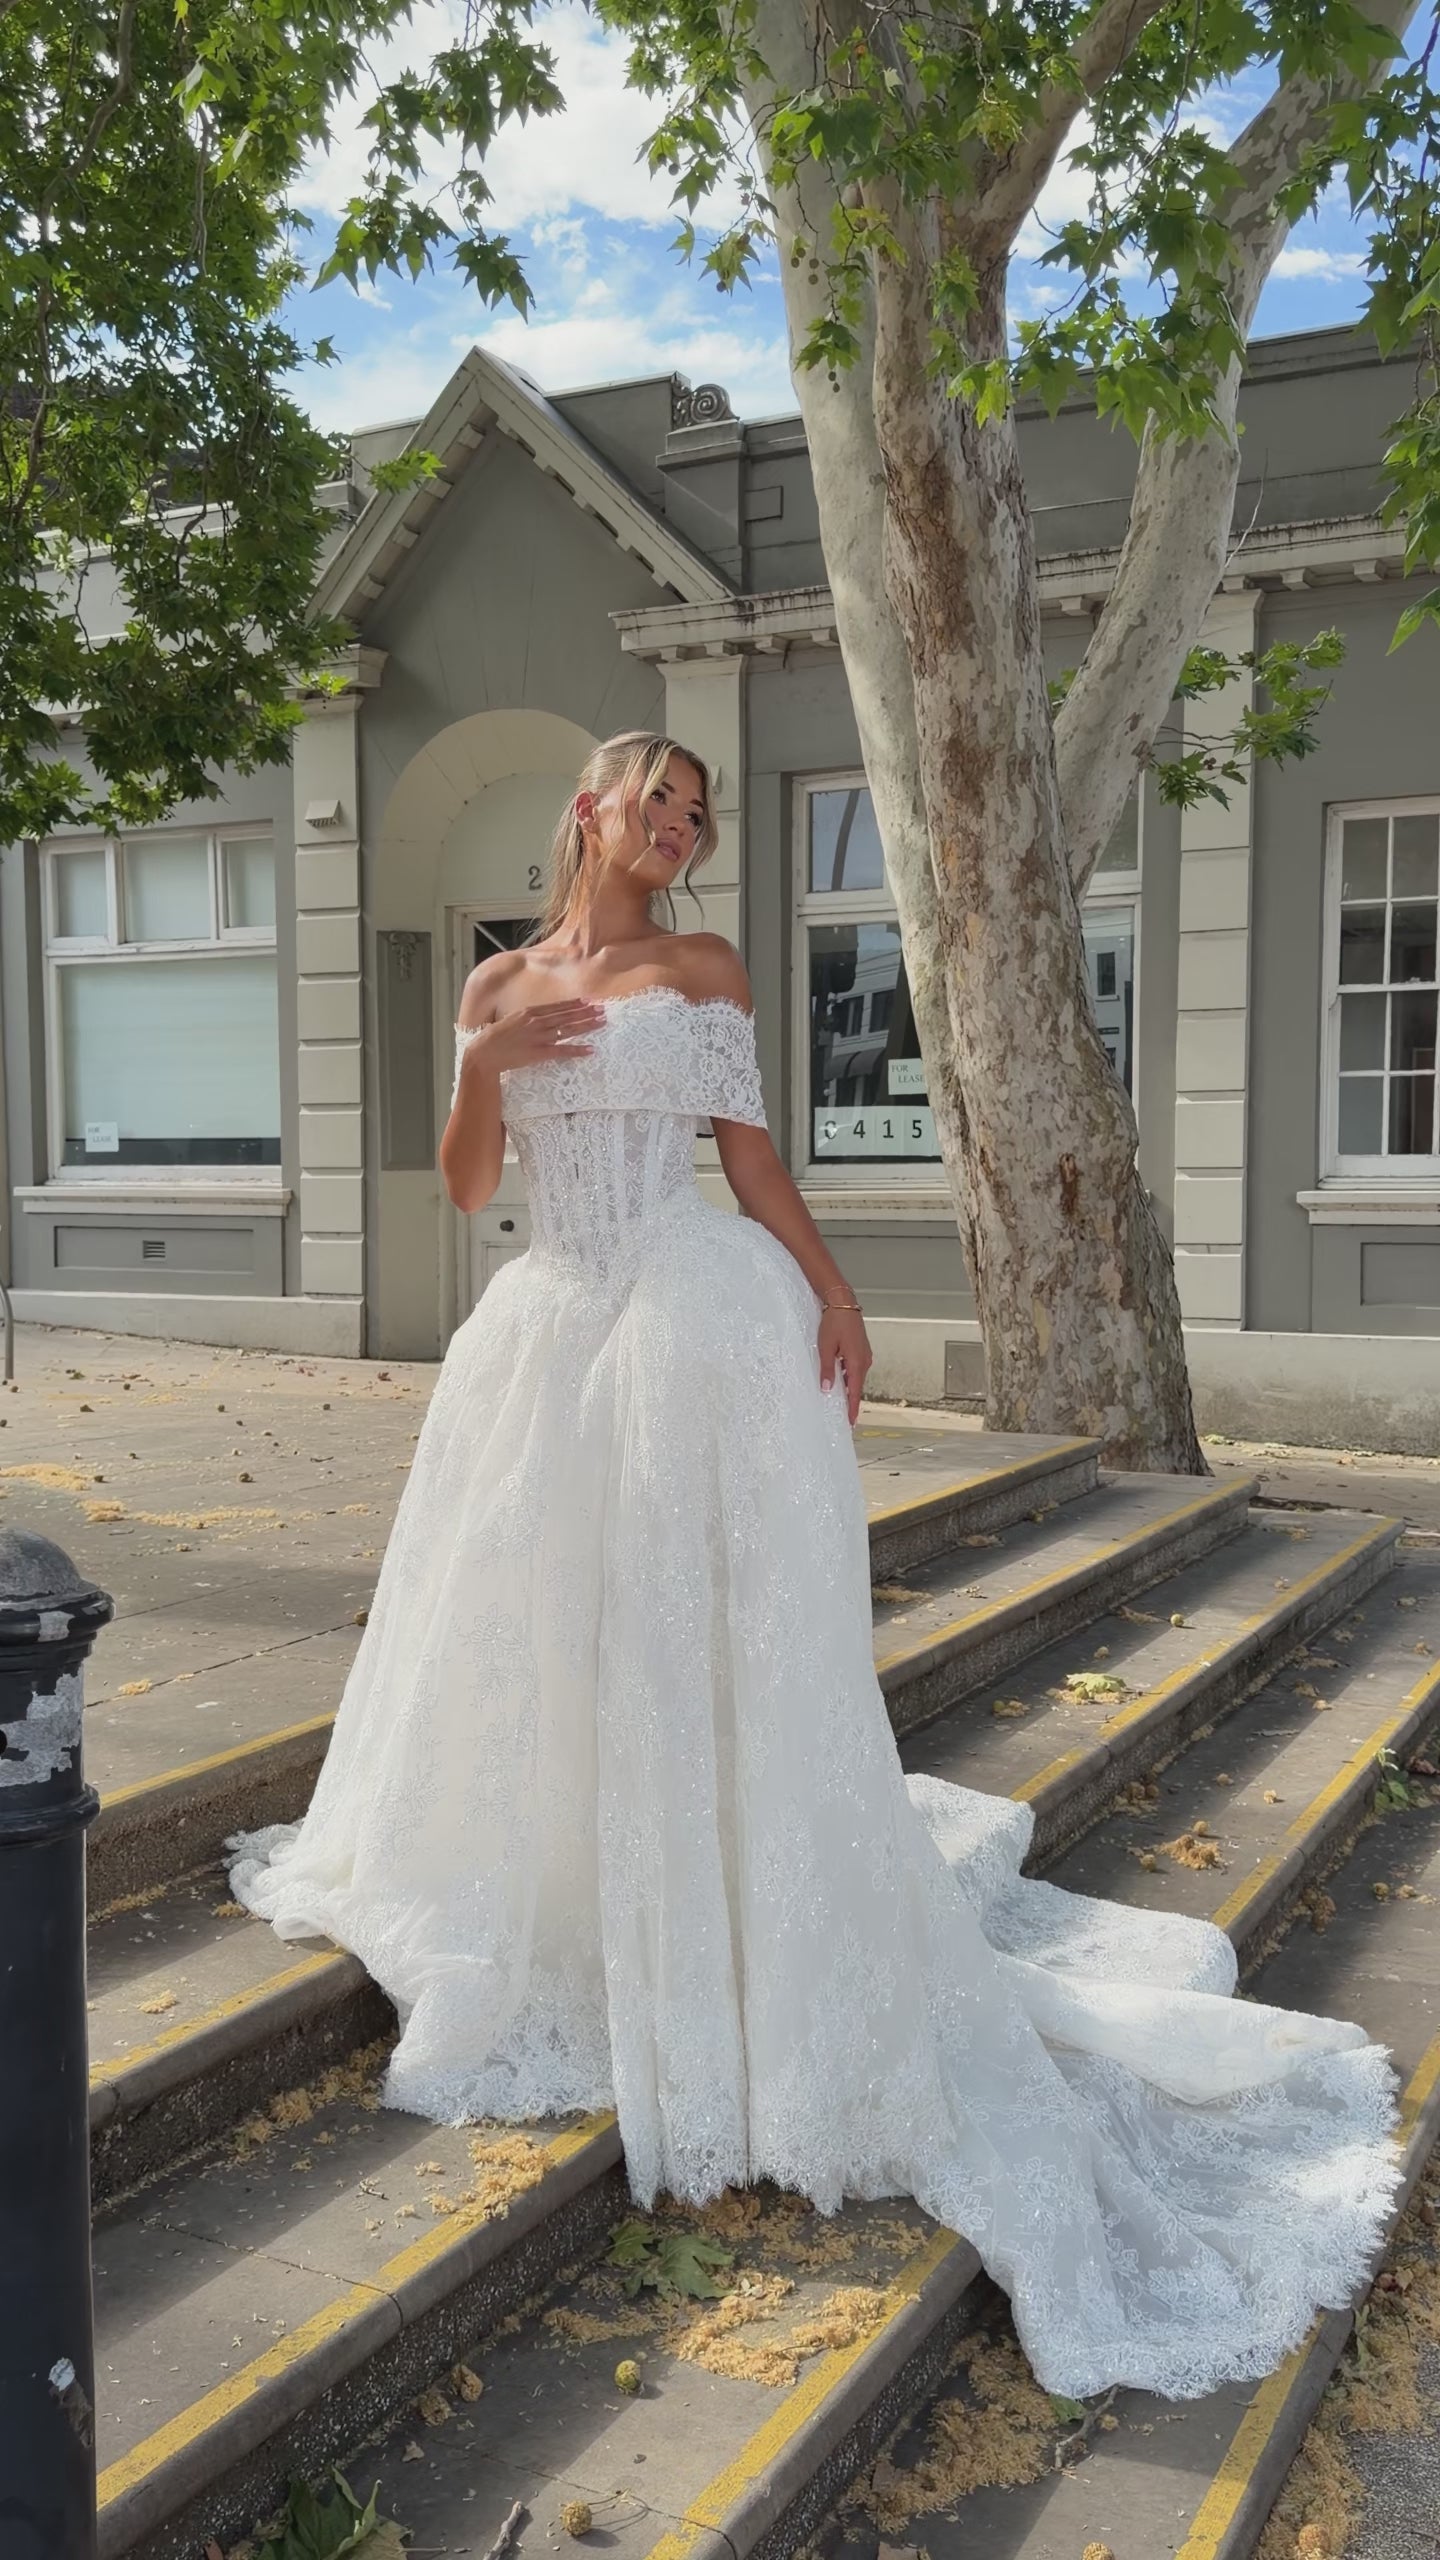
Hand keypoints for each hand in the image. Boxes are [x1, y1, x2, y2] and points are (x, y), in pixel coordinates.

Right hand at [462, 999, 604, 1074]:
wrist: (485, 1052)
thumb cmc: (494, 1038)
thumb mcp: (511, 1021)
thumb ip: (526, 1018)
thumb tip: (536, 1017)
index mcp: (529, 1012)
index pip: (557, 1006)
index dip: (574, 1003)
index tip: (588, 1001)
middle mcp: (537, 1022)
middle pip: (567, 1015)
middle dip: (586, 1011)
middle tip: (603, 1009)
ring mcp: (540, 1037)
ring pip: (569, 1029)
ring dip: (587, 1025)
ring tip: (602, 1022)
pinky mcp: (540, 1053)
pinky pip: (563, 1051)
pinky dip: (578, 1050)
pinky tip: (591, 1049)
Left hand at [818, 1307, 871, 1424]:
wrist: (843, 1303)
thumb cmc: (834, 1322)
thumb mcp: (826, 1347)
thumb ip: (827, 1370)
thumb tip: (827, 1389)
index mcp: (857, 1362)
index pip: (855, 1392)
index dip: (852, 1408)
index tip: (851, 1422)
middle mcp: (865, 1360)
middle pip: (857, 1386)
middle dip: (851, 1401)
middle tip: (845, 1417)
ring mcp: (865, 1355)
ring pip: (856, 1377)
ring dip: (850, 1388)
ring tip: (842, 1402)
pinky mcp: (861, 1349)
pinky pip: (856, 1368)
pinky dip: (850, 1377)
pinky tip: (841, 1380)